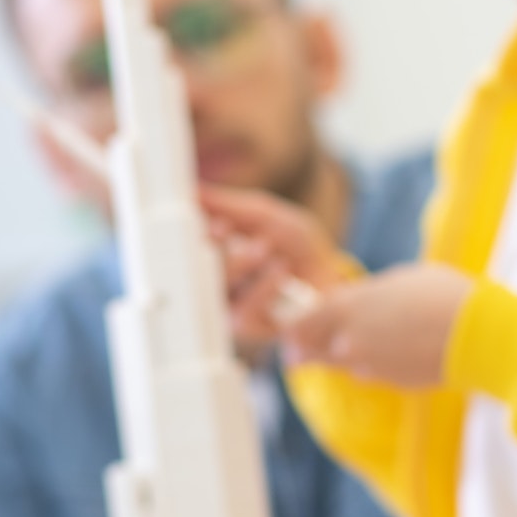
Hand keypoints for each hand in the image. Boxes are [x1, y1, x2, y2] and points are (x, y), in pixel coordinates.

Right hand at [200, 184, 344, 349]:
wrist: (330, 275)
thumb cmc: (295, 245)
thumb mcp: (264, 215)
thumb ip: (229, 205)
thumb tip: (196, 191)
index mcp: (214, 249)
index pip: (186, 244)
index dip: (189, 233)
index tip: (204, 218)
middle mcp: (215, 278)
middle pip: (194, 268)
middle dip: (210, 248)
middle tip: (224, 229)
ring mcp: (229, 304)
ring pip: (216, 289)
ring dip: (239, 264)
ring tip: (263, 247)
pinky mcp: (248, 326)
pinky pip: (243, 312)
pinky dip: (263, 288)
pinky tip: (279, 271)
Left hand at [280, 263, 474, 386]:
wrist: (477, 334)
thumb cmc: (441, 294)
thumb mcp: (400, 280)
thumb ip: (370, 295)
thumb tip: (363, 302)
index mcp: (347, 308)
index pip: (301, 325)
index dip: (295, 329)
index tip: (294, 330)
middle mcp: (350, 342)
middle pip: (313, 353)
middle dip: (306, 352)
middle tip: (297, 355)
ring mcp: (372, 367)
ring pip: (345, 366)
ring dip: (345, 359)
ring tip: (355, 349)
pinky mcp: (394, 383)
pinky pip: (375, 374)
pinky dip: (377, 366)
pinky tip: (393, 354)